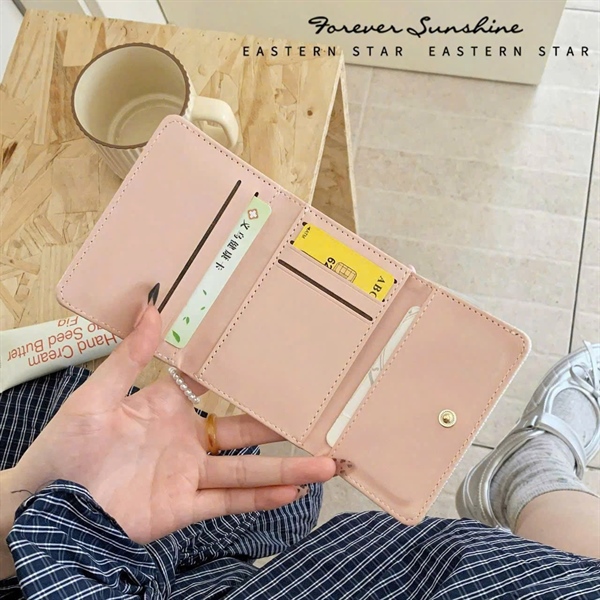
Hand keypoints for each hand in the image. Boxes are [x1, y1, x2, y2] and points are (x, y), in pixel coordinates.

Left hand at [3, 304, 334, 555]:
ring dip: (286, 468)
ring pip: (246, 469)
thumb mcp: (95, 396)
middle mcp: (186, 439)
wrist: (46, 505)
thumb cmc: (64, 447)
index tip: (278, 361)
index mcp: (167, 405)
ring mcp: (188, 474)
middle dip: (280, 426)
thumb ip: (129, 357)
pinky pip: (227, 502)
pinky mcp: (183, 507)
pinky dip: (258, 499)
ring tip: (325, 464)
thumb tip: (152, 307)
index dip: (243, 375)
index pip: (214, 386)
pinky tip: (290, 492)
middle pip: (243, 429)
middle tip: (318, 417)